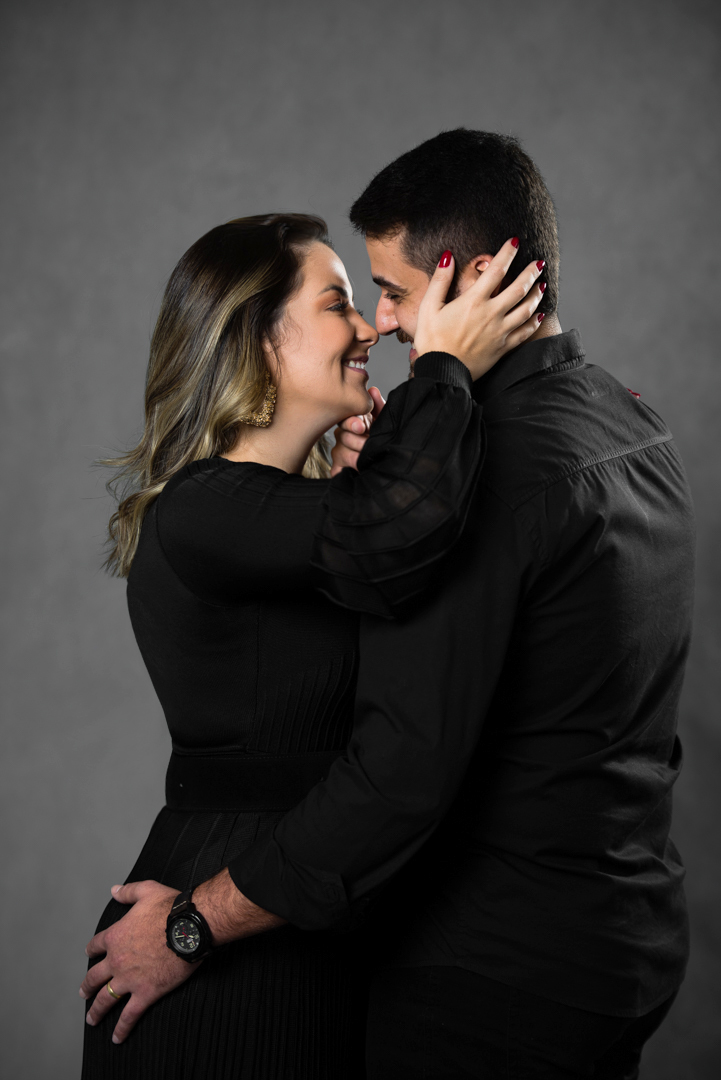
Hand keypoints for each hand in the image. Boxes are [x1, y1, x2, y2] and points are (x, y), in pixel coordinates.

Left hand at [80, 880, 195, 1043]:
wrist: (190, 927)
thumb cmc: (171, 908)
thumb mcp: (147, 891)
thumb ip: (128, 892)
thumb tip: (114, 890)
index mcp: (116, 936)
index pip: (96, 945)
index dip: (92, 950)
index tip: (90, 955)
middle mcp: (117, 960)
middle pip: (94, 977)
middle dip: (87, 986)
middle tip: (83, 992)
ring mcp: (130, 978)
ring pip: (106, 999)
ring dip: (96, 1010)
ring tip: (91, 1019)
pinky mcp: (146, 992)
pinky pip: (129, 1015)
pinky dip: (122, 1028)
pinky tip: (117, 1037)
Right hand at [330, 386, 385, 475]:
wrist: (392, 466)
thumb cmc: (385, 440)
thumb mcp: (385, 422)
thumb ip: (379, 407)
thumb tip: (372, 390)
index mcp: (353, 423)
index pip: (345, 419)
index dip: (352, 423)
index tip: (362, 427)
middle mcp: (343, 436)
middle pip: (342, 436)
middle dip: (358, 442)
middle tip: (369, 446)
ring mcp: (339, 453)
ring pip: (340, 453)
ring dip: (355, 458)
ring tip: (367, 461)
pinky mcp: (339, 470)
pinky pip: (336, 471)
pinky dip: (345, 471)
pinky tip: (356, 472)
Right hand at [413, 239, 545, 379]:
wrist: (441, 373)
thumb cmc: (432, 341)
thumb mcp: (429, 308)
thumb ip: (440, 281)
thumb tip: (448, 257)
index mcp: (473, 301)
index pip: (496, 270)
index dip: (508, 253)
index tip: (515, 241)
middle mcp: (491, 314)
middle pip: (519, 288)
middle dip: (531, 272)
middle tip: (539, 263)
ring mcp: (500, 332)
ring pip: (527, 309)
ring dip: (536, 294)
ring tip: (542, 285)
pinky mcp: (503, 348)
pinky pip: (525, 332)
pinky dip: (534, 322)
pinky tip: (539, 315)